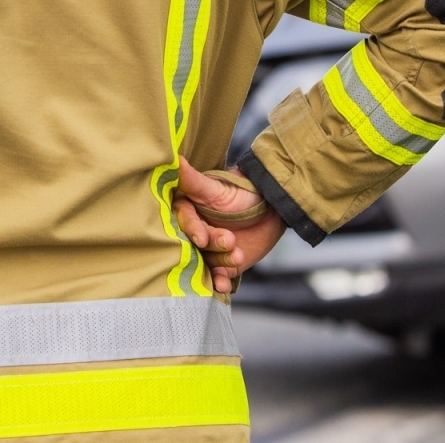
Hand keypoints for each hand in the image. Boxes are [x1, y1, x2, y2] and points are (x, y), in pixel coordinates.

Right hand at [174, 158, 286, 293]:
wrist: (271, 209)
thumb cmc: (241, 192)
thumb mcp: (217, 188)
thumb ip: (193, 180)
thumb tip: (173, 158)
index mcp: (188, 212)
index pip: (185, 223)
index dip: (193, 230)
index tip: (202, 238)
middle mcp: (195, 233)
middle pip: (195, 245)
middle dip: (213, 245)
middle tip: (230, 241)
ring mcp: (208, 251)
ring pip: (206, 262)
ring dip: (220, 263)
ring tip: (237, 255)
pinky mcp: (222, 266)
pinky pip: (217, 277)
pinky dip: (219, 283)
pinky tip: (224, 285)